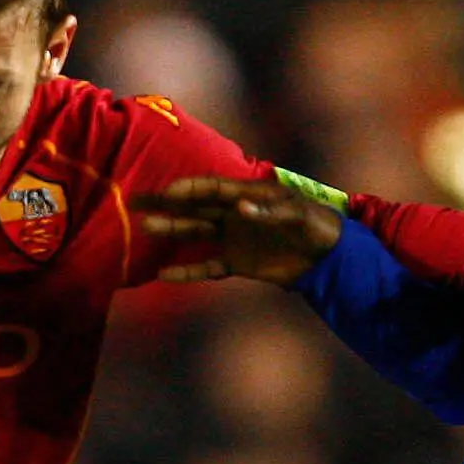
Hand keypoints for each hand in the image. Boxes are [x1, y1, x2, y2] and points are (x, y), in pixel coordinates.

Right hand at [138, 177, 342, 285]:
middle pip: (194, 206)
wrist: (328, 256)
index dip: (188, 189)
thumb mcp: (297, 215)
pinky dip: (188, 271)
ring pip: (195, 232)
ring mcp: (233, 238)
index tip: (165, 191)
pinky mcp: (237, 263)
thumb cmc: (316, 224)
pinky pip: (207, 266)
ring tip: (145, 228)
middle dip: (166, 203)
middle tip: (135, 200)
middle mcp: (234, 214)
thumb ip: (269, 211)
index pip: (211, 188)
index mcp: (247, 195)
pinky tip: (164, 275)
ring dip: (172, 230)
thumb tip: (240, 208)